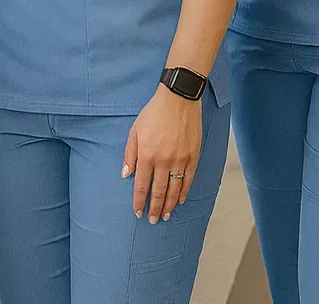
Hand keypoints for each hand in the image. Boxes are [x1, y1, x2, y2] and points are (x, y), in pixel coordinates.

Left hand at [122, 85, 201, 223]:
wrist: (178, 99)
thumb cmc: (154, 113)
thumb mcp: (135, 130)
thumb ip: (130, 153)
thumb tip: (125, 174)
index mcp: (147, 154)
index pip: (142, 185)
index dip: (139, 201)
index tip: (137, 212)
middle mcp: (164, 160)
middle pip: (159, 191)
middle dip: (154, 208)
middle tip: (152, 220)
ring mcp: (180, 159)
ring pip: (175, 189)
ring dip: (170, 204)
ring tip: (166, 215)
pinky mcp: (193, 155)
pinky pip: (189, 179)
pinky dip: (185, 191)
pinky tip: (181, 200)